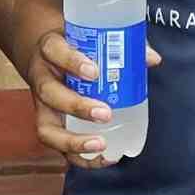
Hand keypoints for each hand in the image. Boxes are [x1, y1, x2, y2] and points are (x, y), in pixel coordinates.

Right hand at [26, 27, 162, 169]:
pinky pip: (57, 146)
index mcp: (50, 48)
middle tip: (105, 113)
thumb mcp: (88, 36)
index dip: (73, 62)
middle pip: (49, 93)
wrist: (45, 55)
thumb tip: (152, 59)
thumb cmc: (73, 45)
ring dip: (72, 141)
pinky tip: (104, 158)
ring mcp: (41, 105)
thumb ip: (119, 44)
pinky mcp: (48, 124)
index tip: (95, 72)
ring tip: (100, 144)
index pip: (55, 51)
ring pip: (46, 127)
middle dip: (76, 106)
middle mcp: (41, 77)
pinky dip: (79, 156)